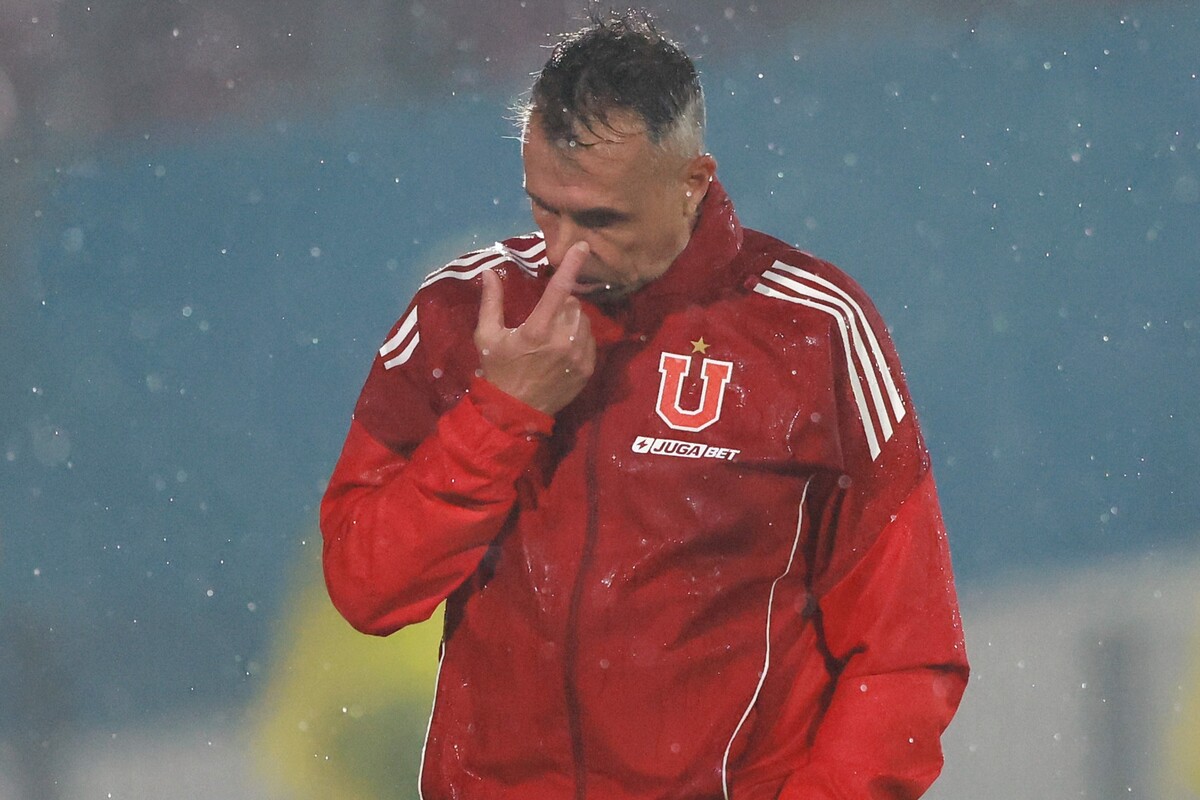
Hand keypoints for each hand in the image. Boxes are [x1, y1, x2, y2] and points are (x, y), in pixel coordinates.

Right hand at [474, 241, 596, 414]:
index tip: (582, 246)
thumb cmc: (498, 370)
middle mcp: (563, 340)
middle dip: (561, 304)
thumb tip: (488, 272)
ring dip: (572, 321)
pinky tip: (563, 350)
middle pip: (573, 304)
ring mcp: (578, 355)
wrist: (515, 412)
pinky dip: (579, 338)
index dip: (571, 265)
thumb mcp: (487, 336)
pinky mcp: (587, 368)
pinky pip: (590, 340)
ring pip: (584, 321)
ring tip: (553, 336)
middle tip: (544, 318)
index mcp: (538, 329)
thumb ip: (491, 302)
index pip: (559, 289)